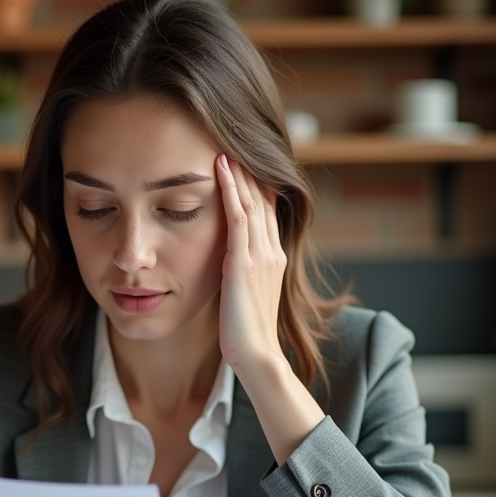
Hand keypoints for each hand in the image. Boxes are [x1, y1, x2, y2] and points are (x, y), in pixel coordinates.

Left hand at [215, 154, 323, 464]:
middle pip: (264, 199)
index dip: (257, 185)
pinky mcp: (246, 260)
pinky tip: (220, 167)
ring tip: (226, 144)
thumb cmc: (246, 335)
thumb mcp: (245, 296)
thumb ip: (241, 274)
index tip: (244, 162)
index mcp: (274, 258)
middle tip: (235, 141)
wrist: (256, 355)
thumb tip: (228, 265)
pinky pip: (239, 214)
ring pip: (253, 200)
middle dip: (250, 170)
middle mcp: (272, 251)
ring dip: (239, 171)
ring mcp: (261, 254)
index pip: (267, 212)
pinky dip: (231, 188)